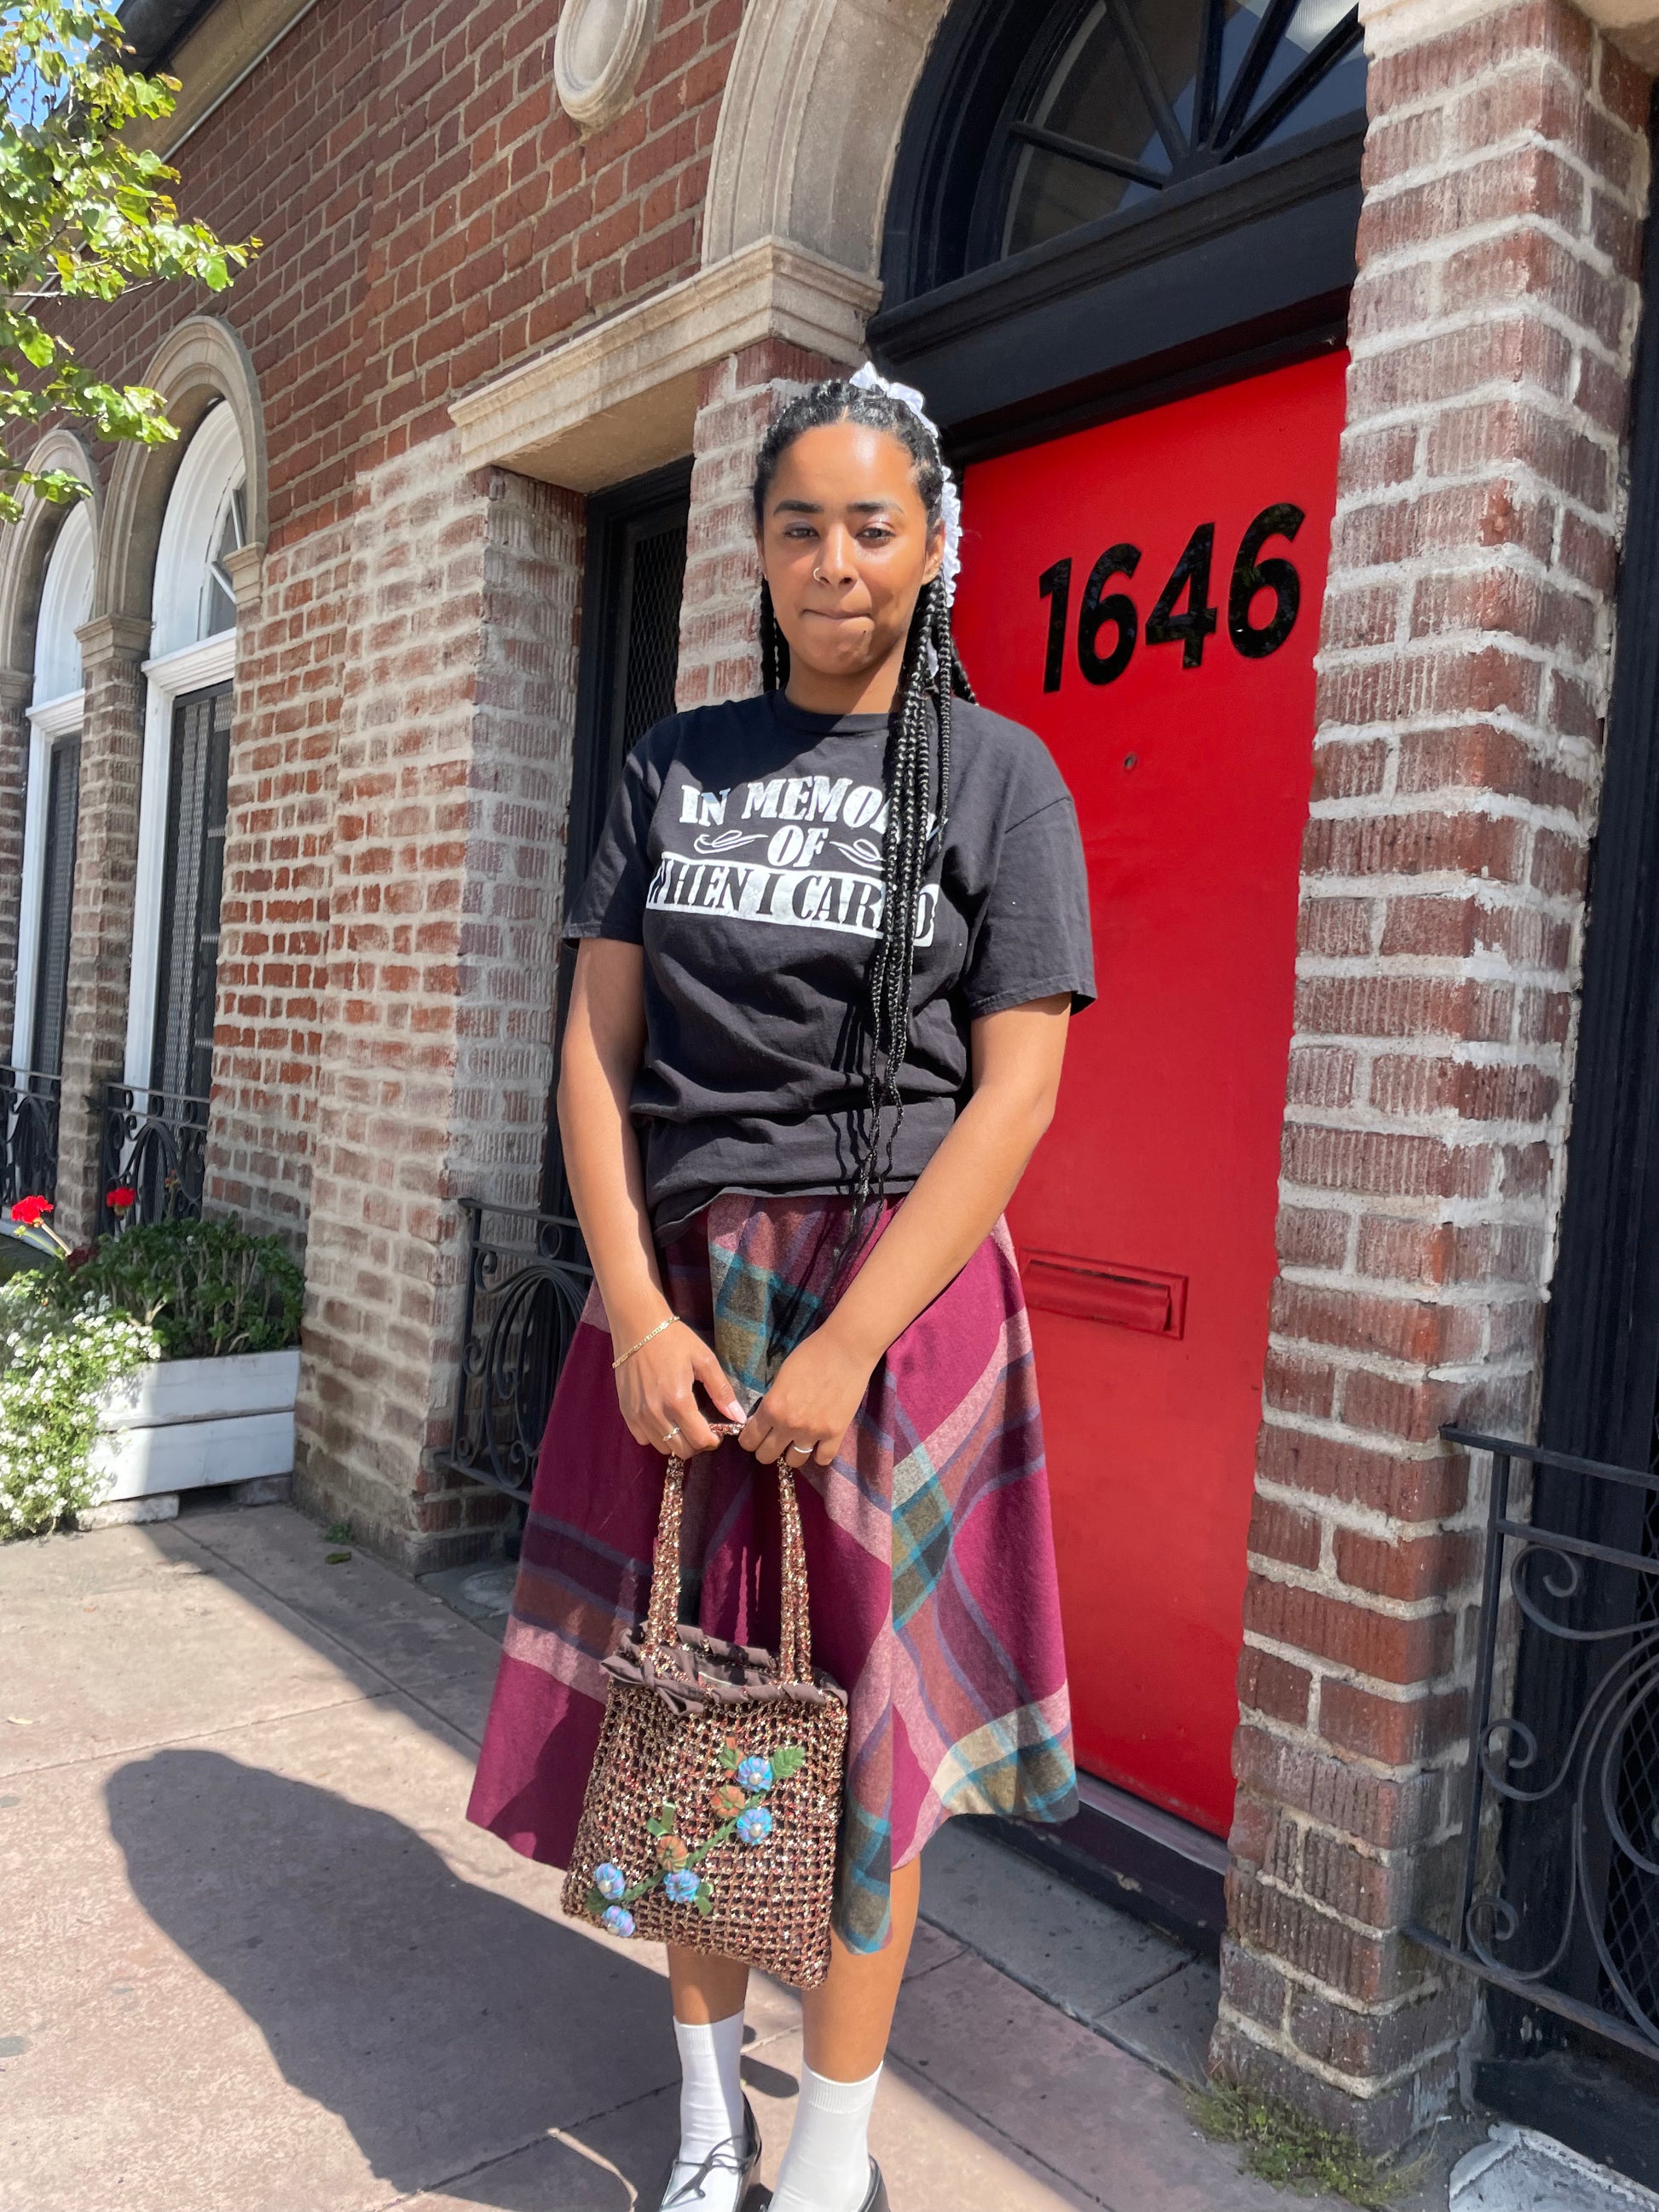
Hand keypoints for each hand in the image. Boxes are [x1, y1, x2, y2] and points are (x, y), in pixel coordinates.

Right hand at [615, 1318, 744, 1457]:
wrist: (637, 1326)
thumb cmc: (674, 1340)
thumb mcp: (704, 1360)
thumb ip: (722, 1391)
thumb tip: (738, 1417)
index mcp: (678, 1400)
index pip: (699, 1440)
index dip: (713, 1441)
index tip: (717, 1433)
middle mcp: (656, 1412)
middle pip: (681, 1450)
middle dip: (696, 1443)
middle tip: (701, 1428)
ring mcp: (638, 1414)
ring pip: (662, 1447)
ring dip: (676, 1441)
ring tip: (683, 1423)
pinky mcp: (626, 1411)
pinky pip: (643, 1438)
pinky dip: (655, 1435)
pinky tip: (663, 1418)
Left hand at [740, 1324, 873, 1467]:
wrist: (846, 1349)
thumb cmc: (811, 1354)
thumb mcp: (781, 1376)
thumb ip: (772, 1402)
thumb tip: (765, 1420)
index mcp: (772, 1408)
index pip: (749, 1440)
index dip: (749, 1439)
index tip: (755, 1435)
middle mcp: (789, 1425)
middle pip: (766, 1456)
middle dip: (767, 1448)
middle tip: (775, 1439)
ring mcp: (814, 1432)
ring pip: (793, 1462)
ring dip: (793, 1452)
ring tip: (798, 1440)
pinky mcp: (836, 1433)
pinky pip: (822, 1459)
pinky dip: (818, 1453)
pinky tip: (818, 1443)